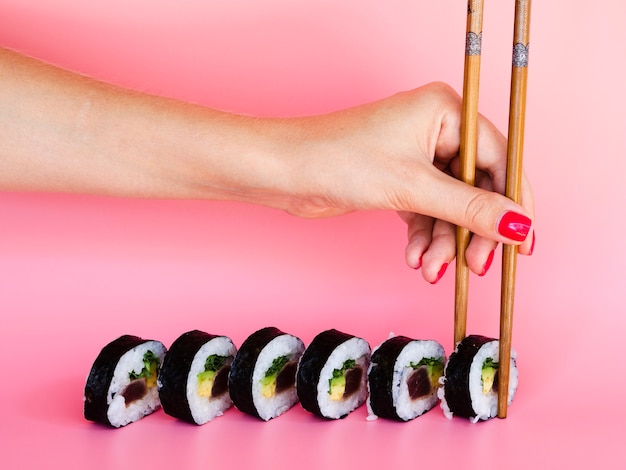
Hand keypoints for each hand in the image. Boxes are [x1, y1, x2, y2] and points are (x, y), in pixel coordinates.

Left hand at [282, 82, 534, 282]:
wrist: (285, 172)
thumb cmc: (339, 159)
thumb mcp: (413, 186)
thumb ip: (470, 208)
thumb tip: (519, 225)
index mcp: (446, 111)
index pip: (499, 160)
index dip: (512, 203)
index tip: (522, 242)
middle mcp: (435, 129)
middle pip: (475, 188)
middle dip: (471, 231)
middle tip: (473, 265)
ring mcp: (416, 156)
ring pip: (449, 206)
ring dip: (443, 241)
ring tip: (431, 268)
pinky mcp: (399, 179)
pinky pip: (426, 212)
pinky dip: (424, 237)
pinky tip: (417, 258)